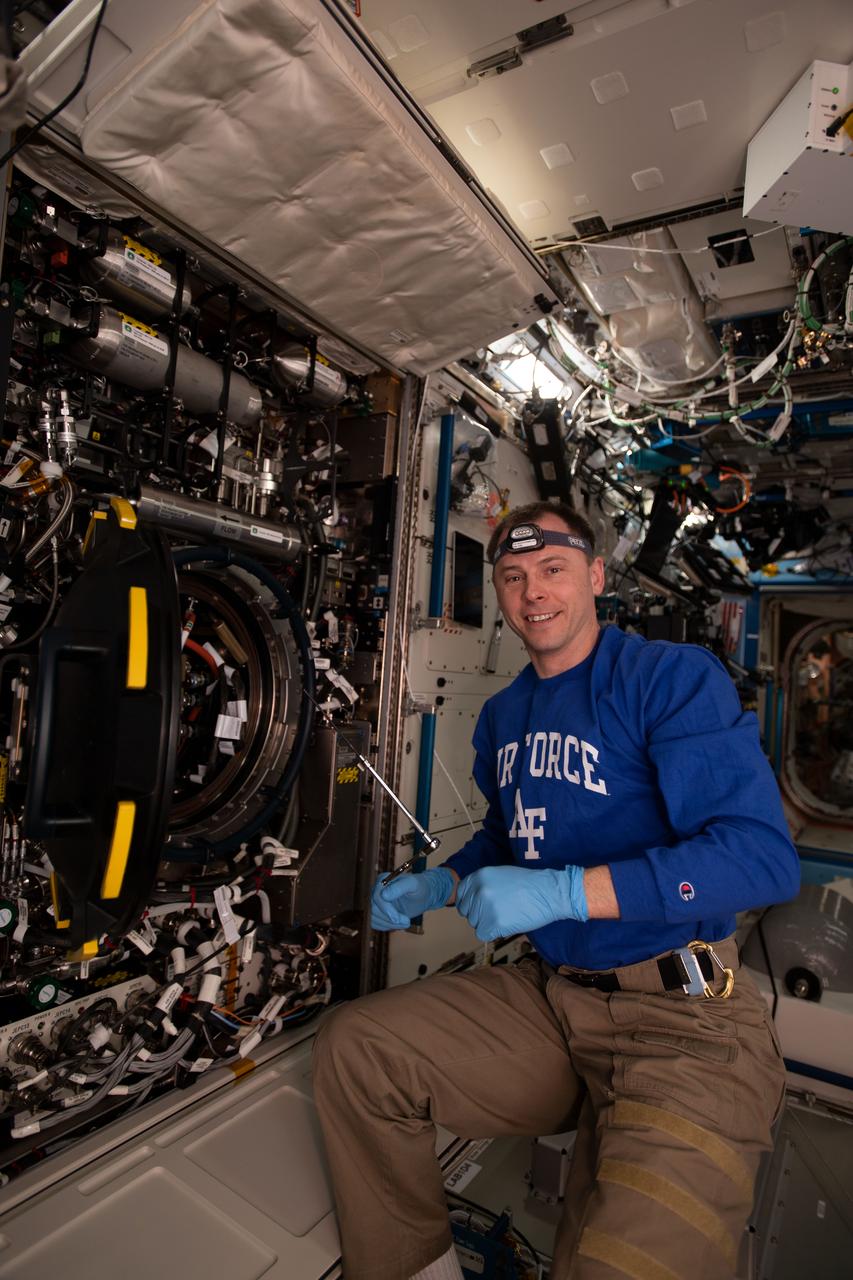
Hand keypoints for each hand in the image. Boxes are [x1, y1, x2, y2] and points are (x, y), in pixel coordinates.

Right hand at [370, 866, 454, 930]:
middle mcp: (376, 890)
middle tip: (407, 922)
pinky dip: (387, 927)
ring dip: (389, 925)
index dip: (386, 909)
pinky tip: (399, 924)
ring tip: (406, 923)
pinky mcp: (377, 912)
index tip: (397, 918)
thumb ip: (399, 887)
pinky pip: (375, 923)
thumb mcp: (413, 885)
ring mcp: (375, 902)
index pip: (377, 897)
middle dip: (389, 919)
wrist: (423, 895)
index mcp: (383, 880)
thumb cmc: (420, 887)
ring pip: (373, 918)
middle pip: (373, 909)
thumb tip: (384, 895)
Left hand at [455, 864, 587, 940]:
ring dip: (488, 924)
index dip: (469, 903)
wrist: (549, 892)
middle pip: (467, 912)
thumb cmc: (529, 884)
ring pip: (475, 924)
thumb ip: (482, 885)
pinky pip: (483, 934)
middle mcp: (479, 890)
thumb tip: (471, 900)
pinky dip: (493, 933)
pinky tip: (506, 925)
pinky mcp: (494, 923)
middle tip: (498, 912)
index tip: (478, 907)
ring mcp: (485, 907)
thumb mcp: (499, 874)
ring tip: (506, 915)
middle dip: (480, 915)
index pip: (461, 895)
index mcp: (479, 876)